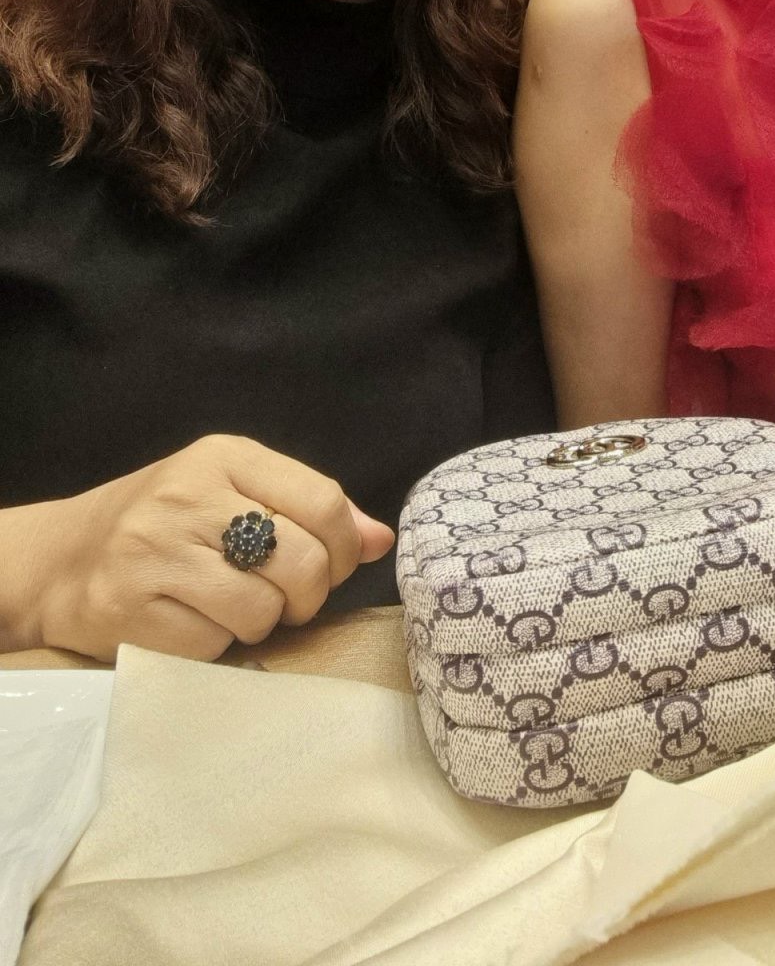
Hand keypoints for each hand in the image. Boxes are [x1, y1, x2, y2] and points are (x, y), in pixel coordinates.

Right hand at [15, 435, 393, 661]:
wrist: (65, 560)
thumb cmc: (169, 525)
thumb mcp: (235, 493)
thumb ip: (310, 510)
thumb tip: (381, 540)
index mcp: (222, 457)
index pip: (322, 501)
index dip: (343, 548)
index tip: (331, 566)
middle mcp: (187, 497)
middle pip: (301, 561)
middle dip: (308, 595)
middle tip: (286, 599)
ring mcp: (154, 553)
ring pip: (261, 609)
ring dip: (261, 623)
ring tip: (233, 608)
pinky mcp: (130, 610)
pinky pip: (214, 646)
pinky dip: (216, 645)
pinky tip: (194, 624)